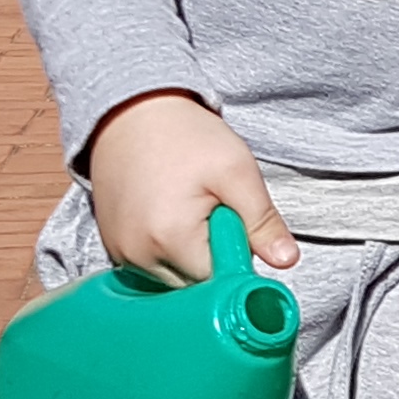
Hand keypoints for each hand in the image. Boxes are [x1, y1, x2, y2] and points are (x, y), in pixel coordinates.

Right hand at [88, 90, 290, 282]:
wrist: (129, 113)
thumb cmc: (185, 135)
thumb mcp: (236, 170)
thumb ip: (262, 220)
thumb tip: (286, 261)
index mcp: (171, 239)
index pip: (220, 282)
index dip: (237, 259)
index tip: (238, 228)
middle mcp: (138, 256)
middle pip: (195, 285)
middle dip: (212, 257)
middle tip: (212, 211)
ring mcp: (121, 253)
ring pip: (173, 279)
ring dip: (189, 255)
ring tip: (189, 209)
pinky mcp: (112, 246)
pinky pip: (150, 267)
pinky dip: (167, 249)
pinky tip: (170, 214)